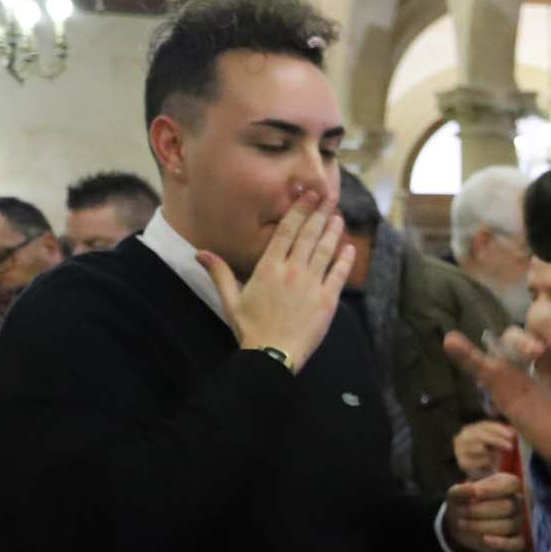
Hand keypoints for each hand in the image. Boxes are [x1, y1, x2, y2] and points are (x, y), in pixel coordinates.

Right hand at [205, 207, 349, 366]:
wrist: (272, 355)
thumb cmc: (249, 329)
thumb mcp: (230, 300)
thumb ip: (219, 273)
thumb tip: (200, 253)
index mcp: (268, 268)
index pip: (285, 232)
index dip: (298, 211)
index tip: (307, 196)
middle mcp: (291, 271)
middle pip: (308, 236)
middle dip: (319, 214)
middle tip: (329, 196)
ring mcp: (311, 285)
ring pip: (324, 251)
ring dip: (333, 232)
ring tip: (338, 217)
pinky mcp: (327, 301)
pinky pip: (338, 275)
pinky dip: (345, 260)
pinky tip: (350, 248)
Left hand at [439, 473, 527, 551]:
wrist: (462, 523)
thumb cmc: (464, 503)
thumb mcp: (456, 494)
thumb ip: (462, 490)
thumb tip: (472, 490)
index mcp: (508, 485)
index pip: (511, 484)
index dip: (494, 489)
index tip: (475, 493)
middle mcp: (518, 503)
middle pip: (508, 506)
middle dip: (481, 510)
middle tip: (460, 512)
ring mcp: (520, 522)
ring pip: (508, 525)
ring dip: (482, 526)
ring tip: (461, 524)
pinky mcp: (517, 540)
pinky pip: (515, 543)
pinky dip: (500, 542)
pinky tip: (484, 539)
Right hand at [443, 289, 550, 485]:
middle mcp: (542, 345)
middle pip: (534, 317)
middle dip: (546, 321)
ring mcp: (519, 365)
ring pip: (510, 337)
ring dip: (520, 339)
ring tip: (535, 352)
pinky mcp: (501, 385)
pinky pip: (479, 366)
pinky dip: (465, 354)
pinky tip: (452, 341)